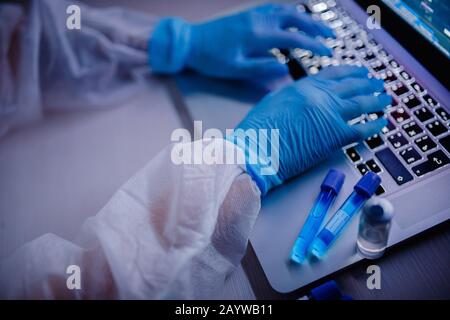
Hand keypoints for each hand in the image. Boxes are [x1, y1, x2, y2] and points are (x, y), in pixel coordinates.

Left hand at [149, 3, 333, 77]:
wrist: (189, 42)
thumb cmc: (210, 60)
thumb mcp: (235, 69)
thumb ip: (261, 68)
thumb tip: (284, 67)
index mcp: (257, 35)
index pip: (293, 38)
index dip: (313, 45)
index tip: (328, 53)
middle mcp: (259, 20)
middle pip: (295, 18)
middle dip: (316, 27)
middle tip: (332, 37)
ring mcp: (253, 14)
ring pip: (286, 11)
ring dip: (305, 18)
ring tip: (320, 27)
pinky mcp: (248, 13)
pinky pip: (274, 8)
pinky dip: (289, 12)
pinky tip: (294, 18)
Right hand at [229, 66, 390, 194]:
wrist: (256, 151)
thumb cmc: (258, 131)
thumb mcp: (272, 101)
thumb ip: (291, 95)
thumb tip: (302, 94)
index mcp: (303, 86)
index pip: (334, 74)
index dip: (351, 72)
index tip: (359, 72)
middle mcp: (319, 96)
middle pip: (352, 86)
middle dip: (368, 83)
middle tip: (377, 83)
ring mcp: (329, 114)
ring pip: (362, 103)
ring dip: (377, 100)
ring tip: (386, 99)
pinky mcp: (335, 136)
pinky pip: (363, 129)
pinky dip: (375, 125)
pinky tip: (382, 123)